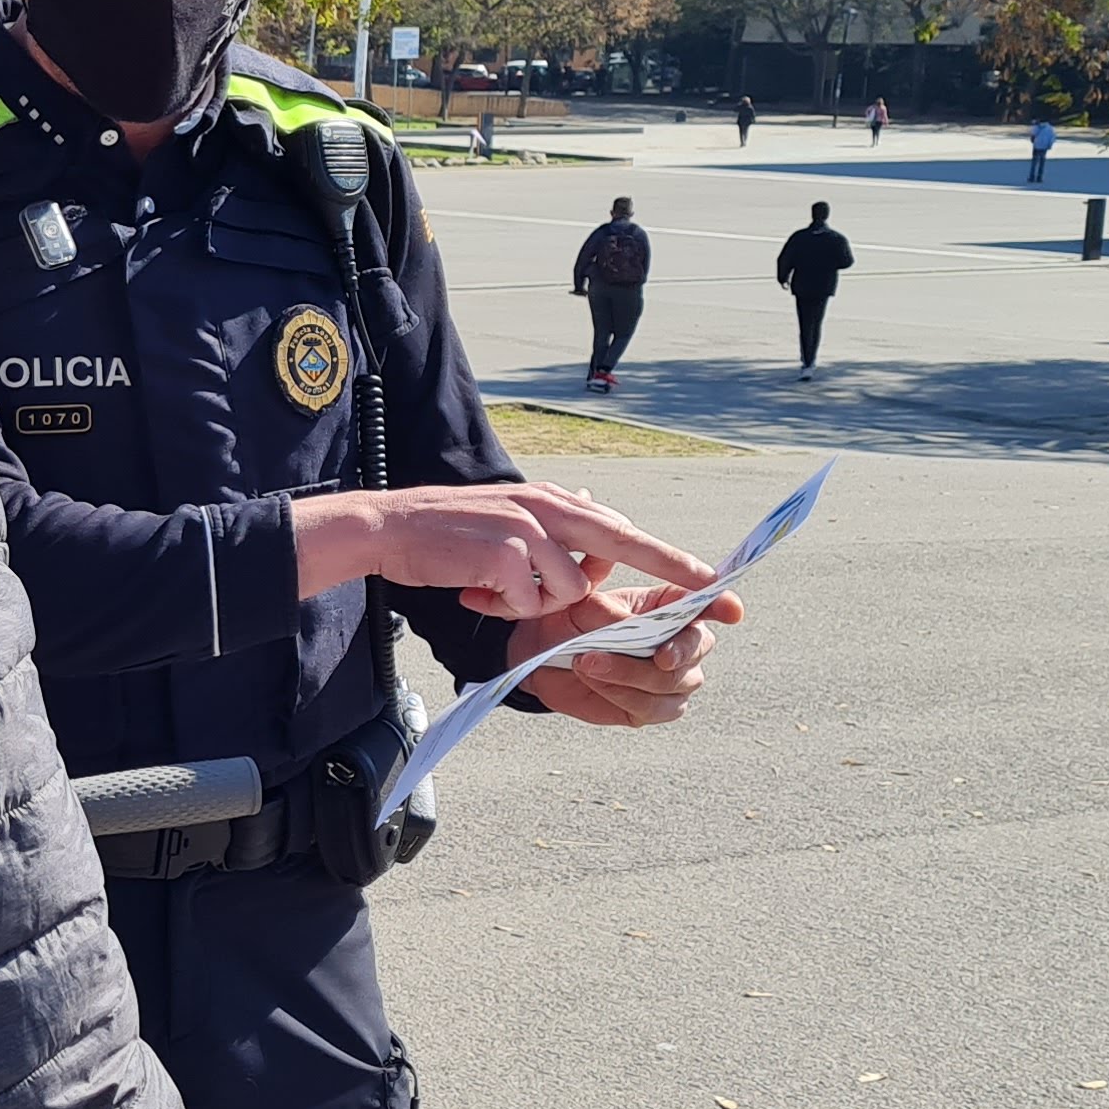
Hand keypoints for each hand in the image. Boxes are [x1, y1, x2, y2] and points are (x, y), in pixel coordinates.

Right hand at [295, 483, 721, 620]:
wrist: (388, 529)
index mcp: (554, 500)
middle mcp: (548, 507)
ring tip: (495, 591)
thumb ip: (553, 518)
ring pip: (569, 588)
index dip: (671, 557)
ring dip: (537, 604)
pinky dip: (507, 608)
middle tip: (720, 595)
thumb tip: (597, 509)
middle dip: (676, 570)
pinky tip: (476, 593)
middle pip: (626, 542)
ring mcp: (527, 528)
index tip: (715, 578)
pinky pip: (530, 601)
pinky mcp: (503, 554)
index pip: (623, 530)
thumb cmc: (447, 533)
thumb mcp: (508, 515)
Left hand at [520, 582, 742, 725]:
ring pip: (673, 683)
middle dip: (675, 651)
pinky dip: (621, 694)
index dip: (723, 606)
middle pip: (696, 649)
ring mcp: (671, 678)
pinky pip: (652, 708)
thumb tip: (629, 623)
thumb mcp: (583, 606)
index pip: (707, 603)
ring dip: (630, 674)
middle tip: (656, 654)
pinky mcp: (652, 708)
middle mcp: (680, 641)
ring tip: (587, 662)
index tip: (732, 611)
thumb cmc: (571, 622)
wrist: (543, 656)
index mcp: (671, 605)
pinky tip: (594, 680)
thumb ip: (609, 612)